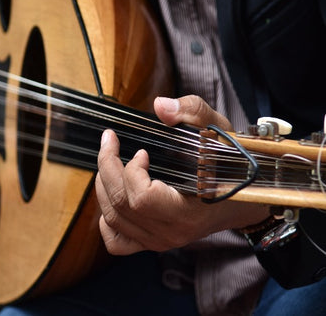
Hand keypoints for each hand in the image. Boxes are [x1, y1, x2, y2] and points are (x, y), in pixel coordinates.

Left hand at [95, 95, 269, 254]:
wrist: (245, 201)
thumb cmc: (232, 166)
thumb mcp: (219, 132)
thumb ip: (193, 113)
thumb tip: (161, 106)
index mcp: (188, 212)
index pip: (142, 199)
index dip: (132, 172)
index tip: (142, 151)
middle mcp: (171, 232)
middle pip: (120, 205)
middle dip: (107, 167)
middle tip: (110, 141)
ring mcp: (159, 241)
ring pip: (113, 219)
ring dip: (103, 185)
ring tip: (108, 160)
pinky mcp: (152, 242)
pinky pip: (117, 241)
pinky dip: (106, 220)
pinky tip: (111, 197)